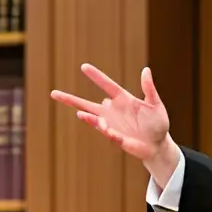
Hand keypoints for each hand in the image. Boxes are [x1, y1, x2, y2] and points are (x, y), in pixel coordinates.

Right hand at [50, 64, 179, 186]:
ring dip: (89, 117)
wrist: (158, 144)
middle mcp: (112, 111)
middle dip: (70, 99)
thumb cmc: (157, 123)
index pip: (106, 85)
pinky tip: (106, 129)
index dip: (96, 76)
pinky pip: (108, 134)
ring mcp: (112, 125)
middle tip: (53, 93)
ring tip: (81, 114)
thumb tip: (146, 69)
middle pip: (87, 104)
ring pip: (93, 119)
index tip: (84, 67)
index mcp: (122, 99)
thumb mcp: (155, 104)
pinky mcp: (116, 138)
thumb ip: (149, 88)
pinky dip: (107, 131)